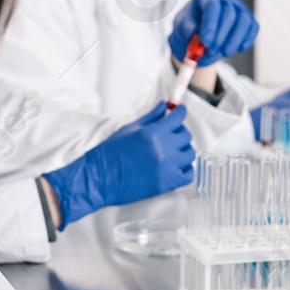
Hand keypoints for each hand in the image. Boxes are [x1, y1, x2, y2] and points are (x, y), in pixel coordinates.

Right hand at [41, 103, 193, 228]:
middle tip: (170, 135)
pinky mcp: (166, 183)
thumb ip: (150, 117)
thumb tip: (165, 106)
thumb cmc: (109, 153)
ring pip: (189, 154)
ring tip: (172, 153)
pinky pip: (188, 174)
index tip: (179, 113)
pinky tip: (175, 167)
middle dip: (179, 132)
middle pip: (186, 135)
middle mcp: (163, 148)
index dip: (180, 113)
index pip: (178, 118)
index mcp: (152, 132)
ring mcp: (166, 167)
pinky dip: (185, 170)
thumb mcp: (128, 129)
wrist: (99, 178)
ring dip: (183, 151)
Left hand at [168, 0, 258, 65]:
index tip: (206, 42)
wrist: (198, 27)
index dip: (210, 25)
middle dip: (221, 36)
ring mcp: (238, 6)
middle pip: (229, 13)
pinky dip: (248, 39)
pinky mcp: (247, 17)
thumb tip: (194, 35)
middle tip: (212, 51)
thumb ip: (186, 29)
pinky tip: (239, 49)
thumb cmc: (190, 23)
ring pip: (244, 20)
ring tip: (225, 53)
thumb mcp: (182, 25)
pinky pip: (253, 26)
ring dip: (235, 39)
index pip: (212, 6)